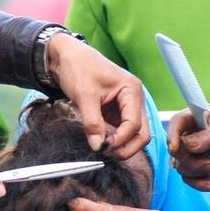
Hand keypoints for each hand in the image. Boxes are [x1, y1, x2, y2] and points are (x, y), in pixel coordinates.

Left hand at [45, 34, 148, 158]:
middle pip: (142, 132)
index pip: (134, 124)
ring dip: (122, 144)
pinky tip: (102, 142)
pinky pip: (122, 130)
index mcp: (131, 90)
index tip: (104, 148)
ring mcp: (127, 105)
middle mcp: (134, 98)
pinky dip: (115, 138)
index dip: (121, 139)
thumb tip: (98, 146)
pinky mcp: (117, 110)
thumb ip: (92, 123)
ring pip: (134, 133)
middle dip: (128, 146)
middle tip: (108, 154)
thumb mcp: (84, 95)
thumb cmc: (78, 67)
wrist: (66, 56)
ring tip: (103, 149)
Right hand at [167, 107, 209, 190]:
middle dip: (192, 160)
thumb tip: (188, 145)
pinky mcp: (196, 167)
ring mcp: (193, 152)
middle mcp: (192, 133)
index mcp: (200, 117)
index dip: (173, 133)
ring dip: (201, 171)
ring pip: (181, 165)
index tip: (174, 148)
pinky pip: (187, 178)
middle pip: (176, 148)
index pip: (178, 121)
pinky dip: (199, 183)